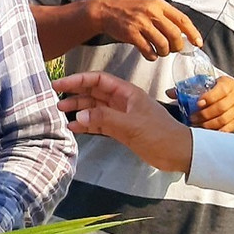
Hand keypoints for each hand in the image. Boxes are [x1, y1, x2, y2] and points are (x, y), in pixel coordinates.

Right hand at [54, 71, 193, 172]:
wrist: (179, 153)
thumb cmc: (159, 135)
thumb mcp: (131, 126)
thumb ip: (104, 119)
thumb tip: (78, 117)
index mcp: (127, 93)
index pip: (98, 80)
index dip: (79, 80)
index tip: (61, 84)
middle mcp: (122, 102)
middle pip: (94, 93)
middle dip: (75, 95)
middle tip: (55, 99)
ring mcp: (122, 116)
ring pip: (95, 109)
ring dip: (79, 110)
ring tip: (61, 113)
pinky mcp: (122, 130)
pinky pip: (100, 124)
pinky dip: (87, 125)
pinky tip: (74, 128)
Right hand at [92, 0, 202, 60]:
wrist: (106, 11)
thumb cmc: (129, 10)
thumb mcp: (149, 6)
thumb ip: (165, 17)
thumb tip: (182, 34)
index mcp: (159, 5)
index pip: (183, 20)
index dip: (193, 33)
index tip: (198, 43)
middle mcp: (152, 12)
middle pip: (175, 34)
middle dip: (177, 46)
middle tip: (173, 49)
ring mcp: (141, 23)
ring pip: (163, 44)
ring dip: (164, 53)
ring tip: (160, 52)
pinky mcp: (131, 34)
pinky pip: (148, 50)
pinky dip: (152, 56)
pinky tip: (150, 54)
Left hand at [187, 75, 233, 132]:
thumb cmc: (225, 89)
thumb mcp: (213, 83)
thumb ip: (191, 87)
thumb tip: (169, 93)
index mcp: (228, 84)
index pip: (221, 90)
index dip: (209, 97)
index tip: (198, 103)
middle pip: (221, 107)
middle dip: (204, 114)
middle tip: (191, 117)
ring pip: (224, 120)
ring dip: (208, 124)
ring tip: (196, 125)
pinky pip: (229, 129)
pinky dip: (217, 132)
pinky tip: (207, 133)